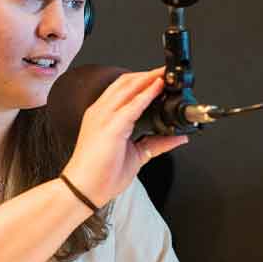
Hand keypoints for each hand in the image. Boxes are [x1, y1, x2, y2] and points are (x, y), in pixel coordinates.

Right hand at [61, 67, 188, 208]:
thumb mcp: (136, 156)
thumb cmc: (100, 175)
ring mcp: (103, 118)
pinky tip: (158, 87)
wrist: (84, 190)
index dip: (142, 81)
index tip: (160, 78)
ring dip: (148, 78)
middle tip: (166, 71)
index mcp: (102, 117)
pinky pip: (132, 105)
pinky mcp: (110, 127)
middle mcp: (100, 113)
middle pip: (125, 83)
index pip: (122, 90)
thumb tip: (178, 137)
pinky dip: (147, 94)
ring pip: (128, 87)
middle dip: (147, 74)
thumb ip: (156, 143)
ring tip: (165, 73)